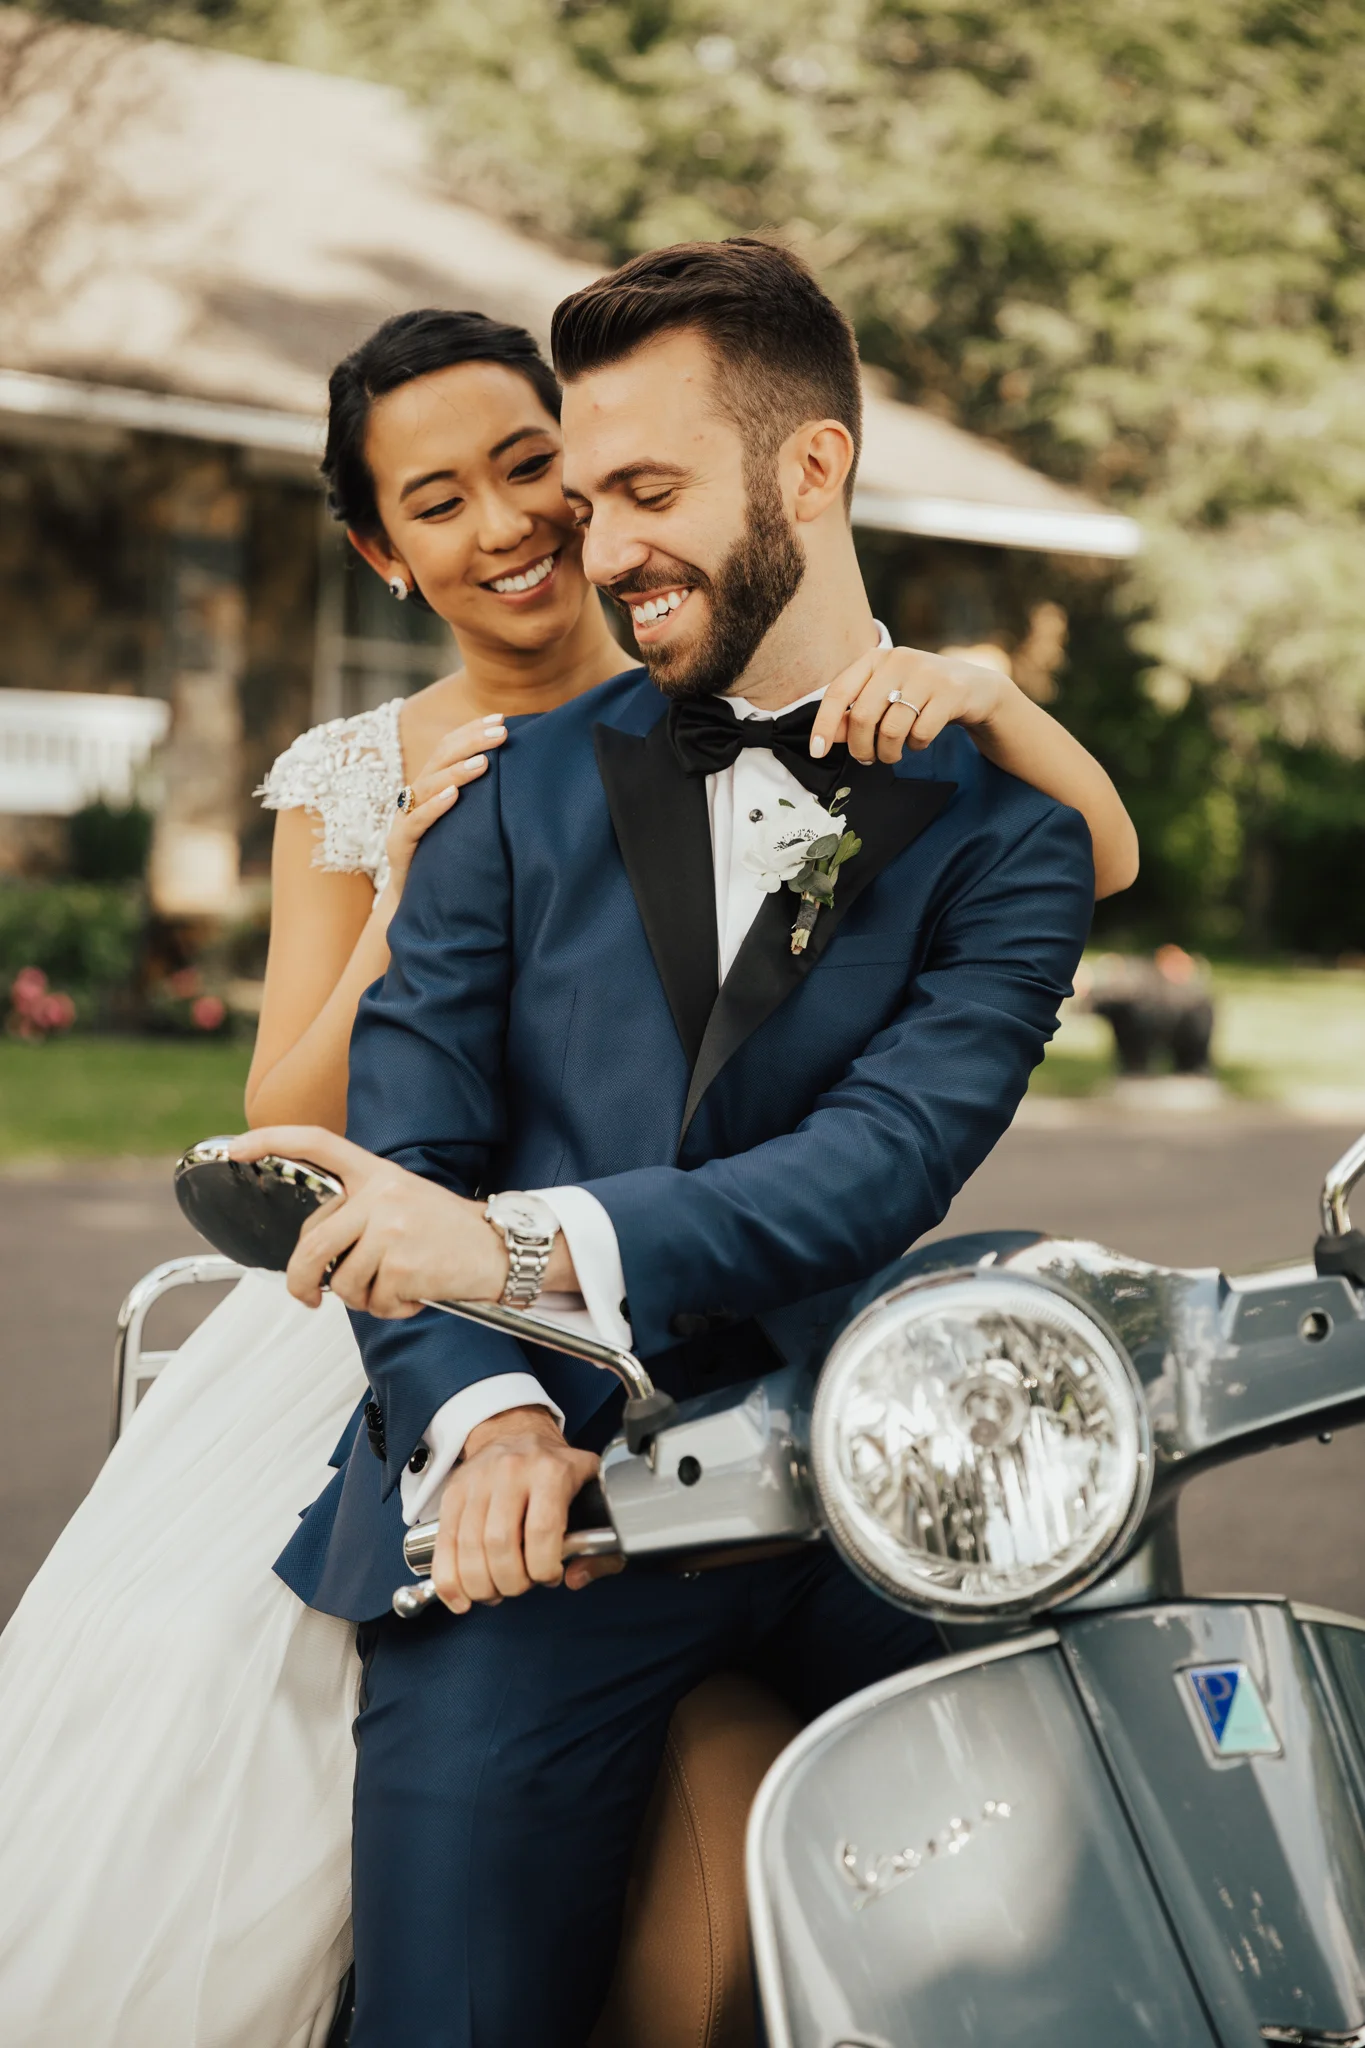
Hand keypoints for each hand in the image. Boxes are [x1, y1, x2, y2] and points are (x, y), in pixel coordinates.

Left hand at [226, 1126, 506, 1314]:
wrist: (501, 1248)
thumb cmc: (447, 1231)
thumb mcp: (401, 1201)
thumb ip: (357, 1213)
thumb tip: (313, 1254)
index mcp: (376, 1172)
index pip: (316, 1143)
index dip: (271, 1140)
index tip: (235, 1150)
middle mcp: (380, 1194)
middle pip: (311, 1245)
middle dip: (302, 1281)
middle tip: (308, 1296)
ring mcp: (390, 1228)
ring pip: (342, 1282)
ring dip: (362, 1299)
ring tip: (395, 1285)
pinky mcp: (402, 1264)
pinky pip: (373, 1303)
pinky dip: (390, 1310)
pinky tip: (415, 1293)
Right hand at [384, 713, 506, 896]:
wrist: (419, 906)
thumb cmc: (449, 862)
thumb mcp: (468, 826)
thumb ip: (484, 801)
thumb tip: (524, 777)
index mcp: (430, 788)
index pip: (448, 748)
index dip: (472, 732)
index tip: (502, 720)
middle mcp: (415, 797)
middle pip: (439, 758)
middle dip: (471, 742)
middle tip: (501, 732)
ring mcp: (404, 820)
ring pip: (426, 786)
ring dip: (456, 771)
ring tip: (484, 763)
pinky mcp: (399, 846)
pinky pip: (415, 822)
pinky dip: (434, 807)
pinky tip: (454, 796)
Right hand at [431, 1406, 616, 1610]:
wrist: (516, 1431)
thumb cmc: (557, 1469)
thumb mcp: (590, 1491)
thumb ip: (599, 1541)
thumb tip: (576, 1578)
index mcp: (551, 1471)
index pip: (542, 1530)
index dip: (544, 1567)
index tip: (550, 1576)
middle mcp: (511, 1471)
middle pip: (500, 1543)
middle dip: (511, 1581)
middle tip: (521, 1586)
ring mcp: (477, 1481)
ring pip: (469, 1548)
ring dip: (481, 1585)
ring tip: (496, 1591)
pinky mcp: (453, 1493)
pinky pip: (444, 1544)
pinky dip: (449, 1581)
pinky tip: (461, 1598)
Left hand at [810, 644, 1012, 765]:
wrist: (977, 689)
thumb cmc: (921, 697)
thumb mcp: (886, 699)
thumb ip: (856, 713)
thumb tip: (830, 735)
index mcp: (876, 658)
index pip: (838, 692)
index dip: (824, 724)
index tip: (817, 752)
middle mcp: (899, 659)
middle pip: (862, 716)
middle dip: (860, 747)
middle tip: (867, 759)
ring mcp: (927, 673)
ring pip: (891, 729)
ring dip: (888, 752)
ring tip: (893, 754)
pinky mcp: (951, 692)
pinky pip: (920, 734)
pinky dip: (916, 746)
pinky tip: (920, 741)